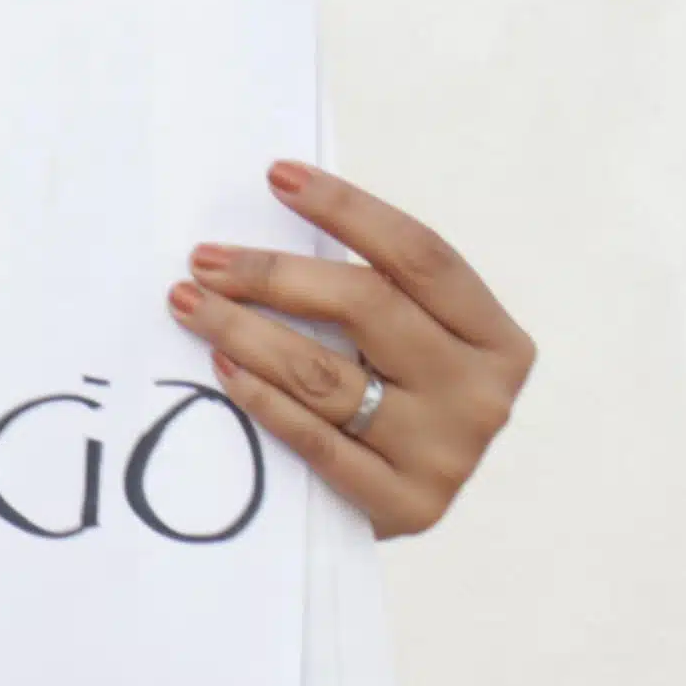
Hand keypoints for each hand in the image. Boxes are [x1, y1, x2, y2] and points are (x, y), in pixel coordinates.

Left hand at [170, 161, 533, 538]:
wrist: (413, 509)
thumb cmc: (398, 399)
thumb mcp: (408, 342)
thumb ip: (370, 292)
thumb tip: (274, 216)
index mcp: (497, 339)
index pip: (420, 255)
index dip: (349, 209)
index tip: (278, 176)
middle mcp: (482, 393)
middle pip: (367, 306)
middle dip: (273, 273)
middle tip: (204, 259)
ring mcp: (448, 453)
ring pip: (325, 374)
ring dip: (244, 331)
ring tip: (189, 303)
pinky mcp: (406, 505)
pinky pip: (314, 439)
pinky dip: (260, 398)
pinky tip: (219, 366)